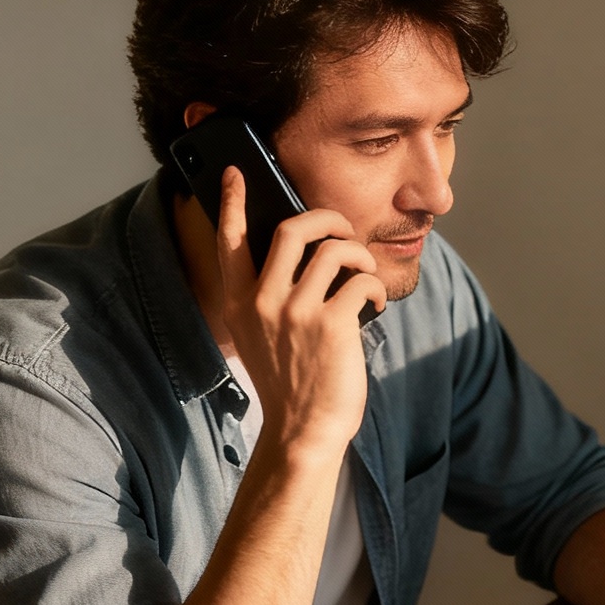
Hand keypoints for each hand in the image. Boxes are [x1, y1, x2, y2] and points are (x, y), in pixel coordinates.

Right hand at [214, 167, 387, 463]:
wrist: (303, 432)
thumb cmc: (290, 384)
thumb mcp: (260, 338)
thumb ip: (268, 298)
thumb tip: (306, 256)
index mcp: (240, 302)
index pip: (230, 239)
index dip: (233, 201)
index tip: (236, 173)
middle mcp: (262, 301)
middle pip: (293, 229)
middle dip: (326, 218)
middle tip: (342, 229)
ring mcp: (296, 312)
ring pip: (334, 251)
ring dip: (359, 256)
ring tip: (364, 274)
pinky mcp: (331, 325)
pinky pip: (361, 282)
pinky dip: (374, 288)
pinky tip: (374, 305)